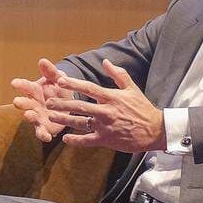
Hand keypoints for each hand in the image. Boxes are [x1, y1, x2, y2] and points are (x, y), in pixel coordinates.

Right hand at [10, 58, 68, 143]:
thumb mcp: (57, 78)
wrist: (69, 103)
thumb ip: (51, 72)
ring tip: (29, 115)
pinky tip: (47, 137)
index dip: (20, 84)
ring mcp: (38, 116)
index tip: (14, 83)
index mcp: (35, 90)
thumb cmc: (60, 88)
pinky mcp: (45, 128)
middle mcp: (33, 104)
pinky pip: (42, 132)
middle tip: (16, 101)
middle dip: (20, 103)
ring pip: (31, 118)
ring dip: (29, 117)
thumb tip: (42, 60)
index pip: (25, 86)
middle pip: (25, 103)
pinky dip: (43, 135)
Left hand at [46, 60, 163, 152]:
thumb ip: (118, 74)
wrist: (155, 130)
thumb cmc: (142, 108)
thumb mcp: (132, 89)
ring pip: (80, 123)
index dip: (74, 84)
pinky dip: (75, 140)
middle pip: (80, 106)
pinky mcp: (106, 140)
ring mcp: (105, 127)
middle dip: (62, 104)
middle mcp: (106, 112)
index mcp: (112, 97)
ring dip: (64, 120)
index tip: (60, 81)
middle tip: (48, 102)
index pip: (89, 88)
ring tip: (51, 116)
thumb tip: (106, 61)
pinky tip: (65, 138)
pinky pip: (87, 140)